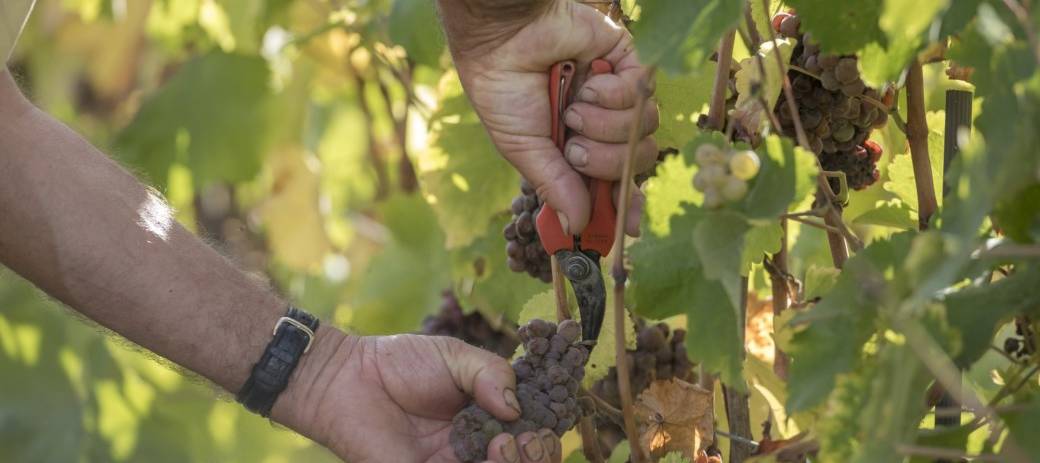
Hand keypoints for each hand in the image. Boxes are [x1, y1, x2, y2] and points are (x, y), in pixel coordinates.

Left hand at [274, 330, 561, 462]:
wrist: (349, 377)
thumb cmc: (401, 363)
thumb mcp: (456, 356)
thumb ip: (493, 374)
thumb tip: (519, 407)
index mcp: (488, 418)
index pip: (530, 434)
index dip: (546, 434)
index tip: (546, 423)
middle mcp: (476, 448)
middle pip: (522, 461)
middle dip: (537, 455)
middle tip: (529, 440)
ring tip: (506, 444)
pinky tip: (489, 450)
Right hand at [449, 1, 658, 235]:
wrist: (504, 39)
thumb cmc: (503, 91)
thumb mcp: (524, 149)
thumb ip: (555, 186)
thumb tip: (576, 225)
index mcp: (577, 150)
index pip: (613, 185)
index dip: (625, 206)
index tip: (629, 227)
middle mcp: (603, 126)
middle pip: (635, 163)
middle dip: (607, 163)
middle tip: (575, 149)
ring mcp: (618, 97)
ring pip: (643, 131)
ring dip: (606, 127)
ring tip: (575, 110)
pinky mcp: (629, 65)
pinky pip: (643, 96)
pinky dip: (615, 95)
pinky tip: (589, 84)